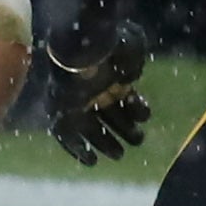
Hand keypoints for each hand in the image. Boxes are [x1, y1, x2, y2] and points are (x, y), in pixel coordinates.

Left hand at [44, 27, 149, 165]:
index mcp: (110, 73)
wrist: (83, 45)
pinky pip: (66, 134)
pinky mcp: (61, 110)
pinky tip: (92, 161)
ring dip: (106, 142)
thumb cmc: (110, 45)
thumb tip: (130, 78)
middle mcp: (93, 87)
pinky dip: (78, 149)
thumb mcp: (132, 49)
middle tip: (137, 140)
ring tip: (119, 154)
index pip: (122, 95)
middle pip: (108, 113)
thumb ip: (134, 65)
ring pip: (91, 127)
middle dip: (124, 129)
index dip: (134, 108)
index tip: (145, 117)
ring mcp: (76, 99)